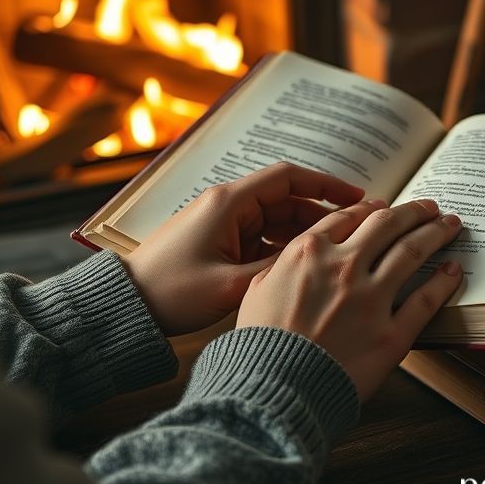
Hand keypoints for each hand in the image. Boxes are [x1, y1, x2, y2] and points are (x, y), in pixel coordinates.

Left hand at [122, 162, 364, 336]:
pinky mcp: (220, 242)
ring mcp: (224, 224)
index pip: (288, 178)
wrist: (127, 306)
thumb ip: (278, 269)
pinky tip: (304, 264)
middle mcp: (229, 206)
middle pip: (286, 199)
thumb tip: (318, 259)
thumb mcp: (230, 285)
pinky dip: (283, 247)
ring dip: (304, 232)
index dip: (326, 183)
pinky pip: (261, 237)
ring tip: (338, 249)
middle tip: (357, 228)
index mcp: (230, 203)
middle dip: (321, 212)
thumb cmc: (170, 291)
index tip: (357, 195)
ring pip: (276, 220)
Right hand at [236, 199, 462, 401]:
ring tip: (451, 224)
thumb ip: (282, 265)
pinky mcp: (391, 334)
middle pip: (387, 225)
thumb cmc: (259, 344)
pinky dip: (443, 282)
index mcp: (310, 251)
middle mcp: (343, 266)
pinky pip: (425, 301)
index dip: (372, 208)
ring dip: (436, 233)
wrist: (273, 390)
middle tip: (428, 206)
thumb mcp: (257, 289)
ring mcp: (370, 298)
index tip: (384, 206)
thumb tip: (299, 257)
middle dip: (412, 211)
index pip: (350, 217)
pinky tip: (454, 270)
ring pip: (412, 252)